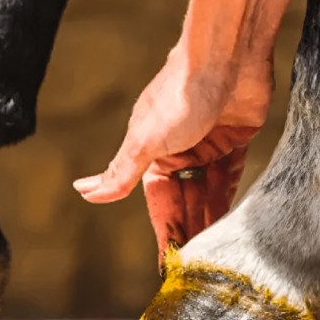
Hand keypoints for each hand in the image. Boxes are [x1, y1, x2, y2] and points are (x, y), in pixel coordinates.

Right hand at [73, 47, 272, 263]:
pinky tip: (232, 219)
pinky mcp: (235, 136)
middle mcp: (179, 148)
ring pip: (209, 189)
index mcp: (152, 150)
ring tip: (218, 251)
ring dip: (210, 216)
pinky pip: (231, 174)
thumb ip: (121, 171)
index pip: (158, 199)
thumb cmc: (180, 93)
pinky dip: (230, 195)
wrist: (226, 56)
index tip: (169, 261)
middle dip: (191, 227)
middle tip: (200, 264)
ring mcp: (208, 143)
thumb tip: (84, 192)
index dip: (165, 228)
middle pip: (186, 197)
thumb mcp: (145, 140)